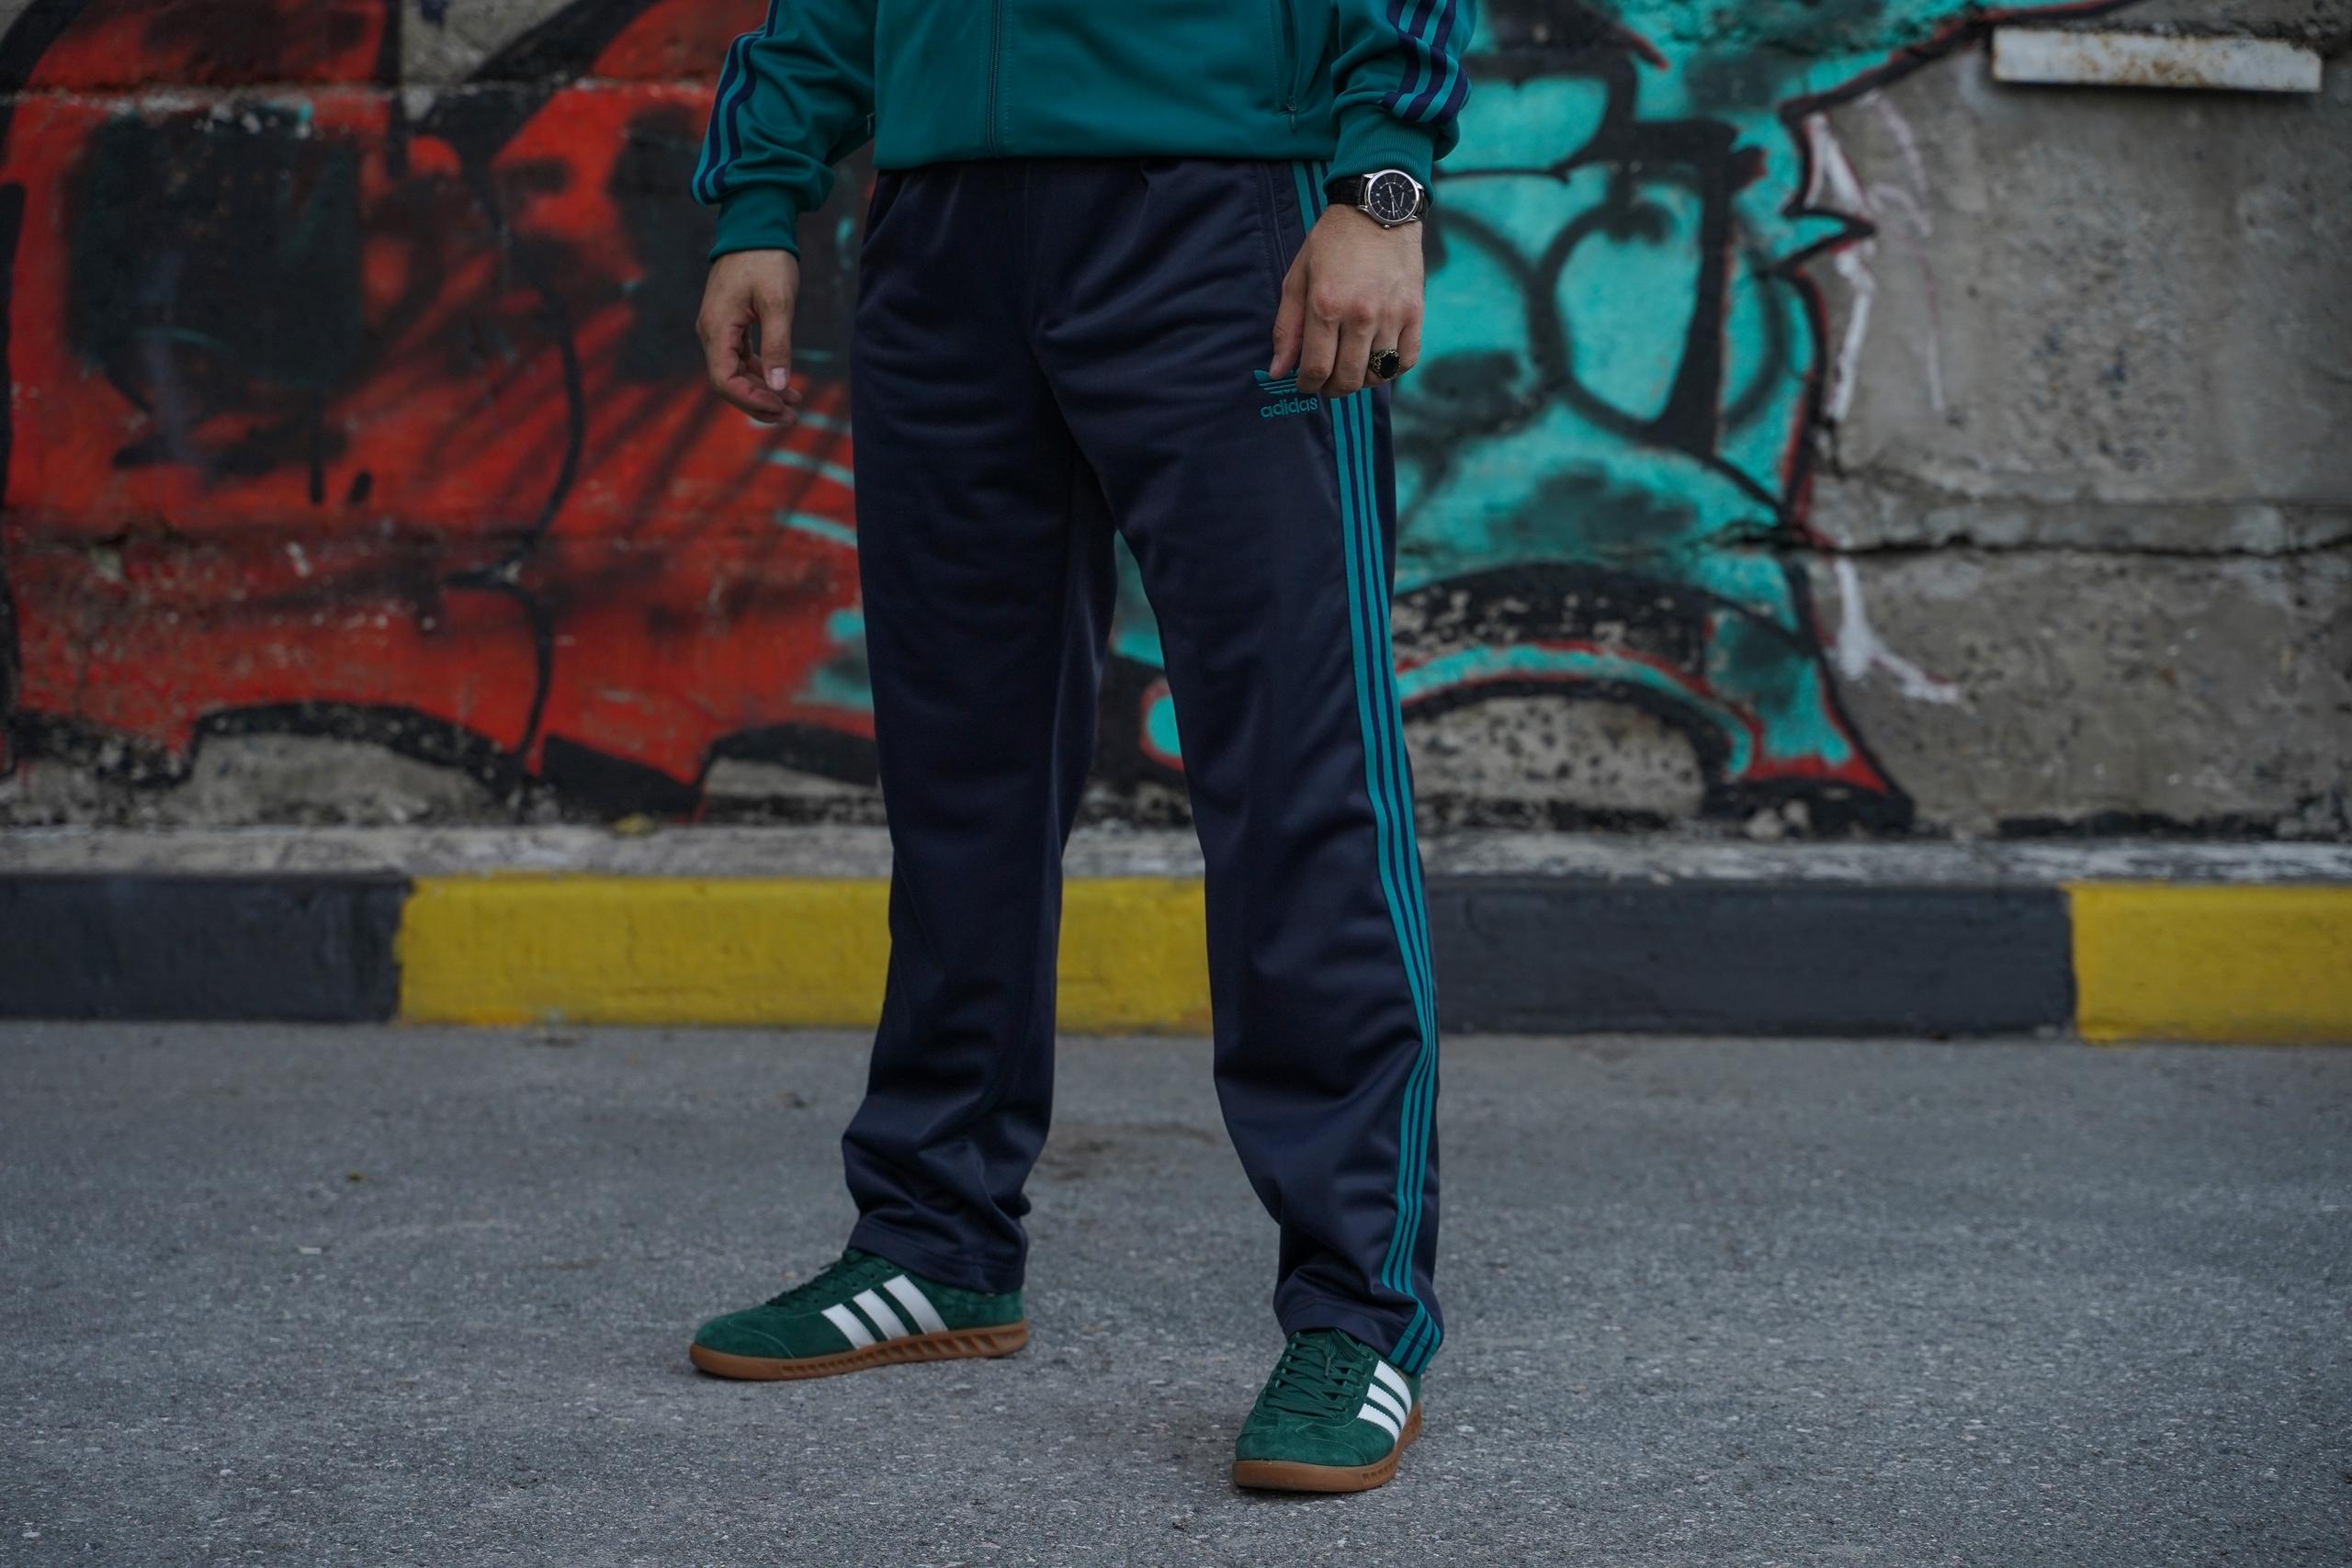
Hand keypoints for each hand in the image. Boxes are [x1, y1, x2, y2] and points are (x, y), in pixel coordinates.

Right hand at [697, 248, 803, 424]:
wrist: (755, 224)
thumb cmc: (767, 259)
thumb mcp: (779, 303)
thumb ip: (778, 345)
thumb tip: (780, 386)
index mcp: (717, 329)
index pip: (726, 381)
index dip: (753, 401)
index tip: (782, 407)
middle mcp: (710, 332)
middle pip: (728, 383)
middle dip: (759, 403)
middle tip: (794, 415)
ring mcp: (717, 328)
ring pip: (735, 373)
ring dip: (762, 390)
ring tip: (795, 403)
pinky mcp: (728, 324)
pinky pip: (739, 358)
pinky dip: (760, 372)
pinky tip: (783, 382)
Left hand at [1270, 206, 1423, 398]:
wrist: (1377, 210)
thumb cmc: (1331, 244)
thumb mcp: (1298, 279)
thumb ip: (1287, 328)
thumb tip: (1277, 371)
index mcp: (1326, 306)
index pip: (1316, 369)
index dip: (1307, 386)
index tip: (1305, 384)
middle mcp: (1361, 316)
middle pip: (1347, 379)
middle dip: (1332, 389)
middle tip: (1326, 381)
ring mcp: (1391, 316)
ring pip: (1377, 375)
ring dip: (1360, 380)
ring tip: (1351, 368)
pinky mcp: (1414, 313)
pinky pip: (1405, 360)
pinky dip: (1391, 369)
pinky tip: (1377, 360)